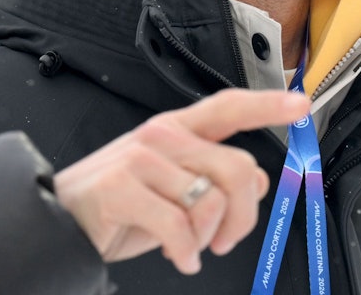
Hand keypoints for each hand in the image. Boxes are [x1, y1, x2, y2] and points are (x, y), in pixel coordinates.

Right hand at [53, 88, 308, 274]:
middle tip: (223, 241)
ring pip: (211, 203)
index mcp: (175, 131)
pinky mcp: (122, 186)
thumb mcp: (173, 190)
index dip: (266, 105)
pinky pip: (179, 227)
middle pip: (238, 168)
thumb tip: (257, 180)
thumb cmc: (119, 206)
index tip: (299, 103)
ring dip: (206, 240)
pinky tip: (177, 256)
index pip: (226, 107)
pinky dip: (185, 253)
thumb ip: (214, 177)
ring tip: (185, 245)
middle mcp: (160, 137)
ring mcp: (140, 159)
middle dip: (242, 217)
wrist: (61, 221)